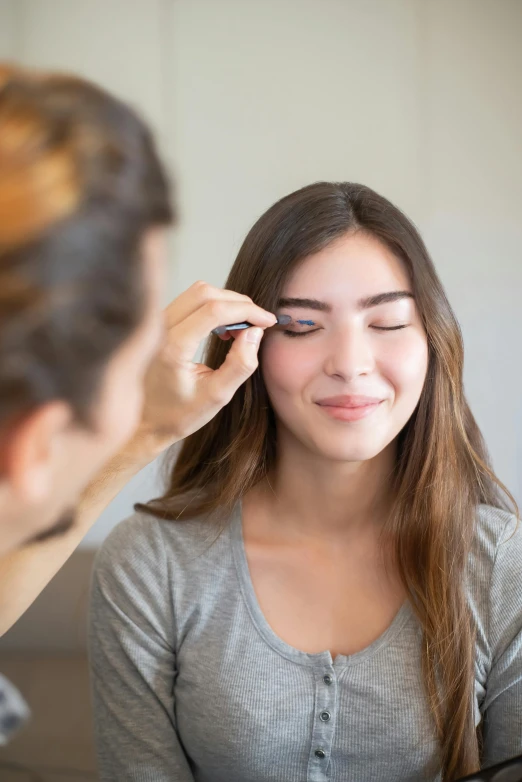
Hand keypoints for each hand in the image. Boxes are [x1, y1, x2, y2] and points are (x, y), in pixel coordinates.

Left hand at [128, 281, 275, 456]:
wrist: (144, 422)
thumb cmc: (178, 414)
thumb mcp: (217, 396)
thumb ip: (240, 364)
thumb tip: (255, 332)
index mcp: (173, 347)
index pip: (214, 310)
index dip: (247, 310)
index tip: (268, 321)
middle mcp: (160, 329)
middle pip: (205, 293)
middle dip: (238, 302)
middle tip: (258, 322)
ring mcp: (156, 324)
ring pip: (197, 293)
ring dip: (226, 303)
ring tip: (241, 330)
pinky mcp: (158, 324)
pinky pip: (189, 302)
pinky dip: (212, 307)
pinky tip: (223, 330)